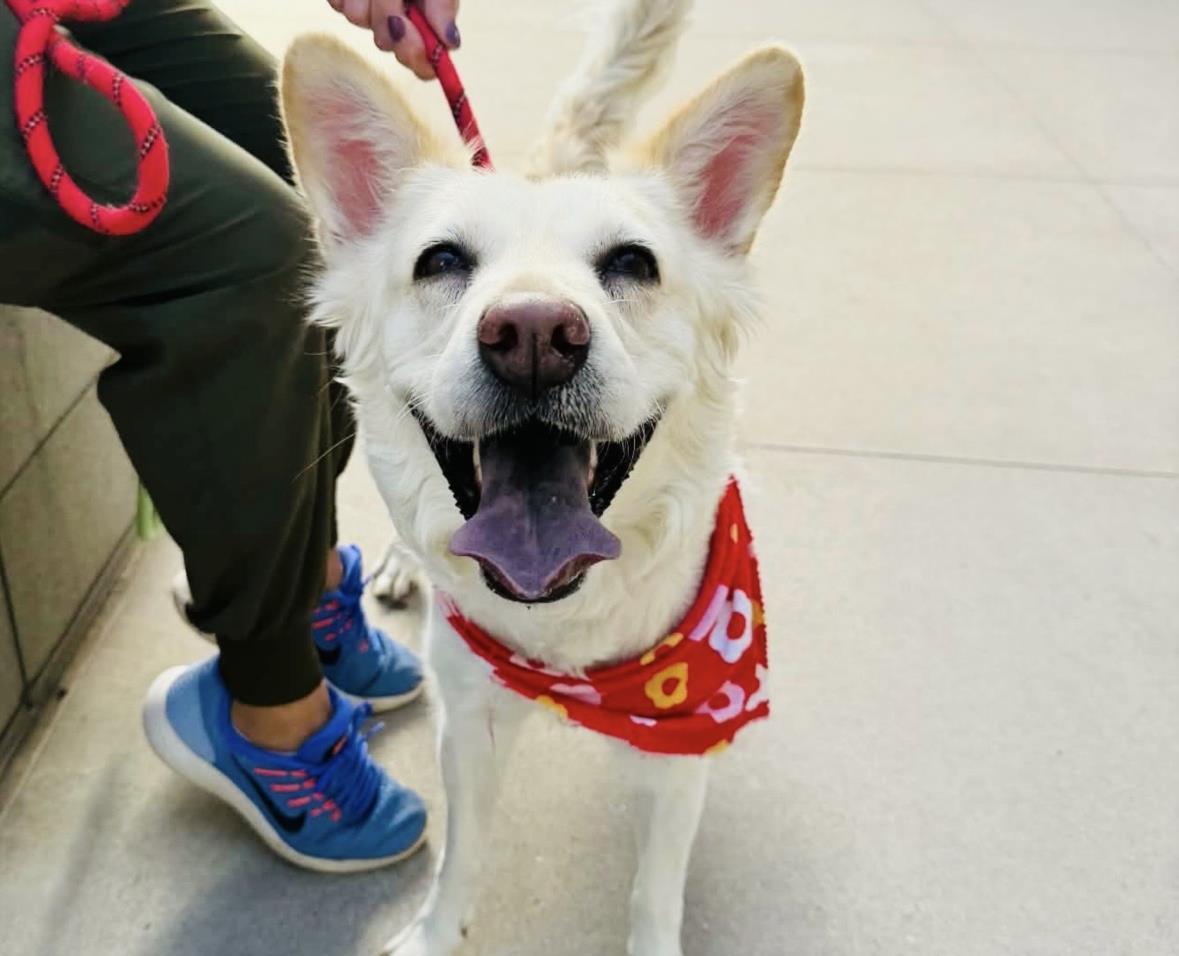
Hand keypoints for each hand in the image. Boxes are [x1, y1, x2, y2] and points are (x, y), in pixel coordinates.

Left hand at [326, 0, 460, 79]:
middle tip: (396, 0)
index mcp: (423, 24)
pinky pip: (339, 3)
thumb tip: (452, 42)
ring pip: (358, 19)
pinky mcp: (341, 0)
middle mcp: (395, 24)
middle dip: (388, 15)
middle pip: (388, 43)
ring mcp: (366, 14)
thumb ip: (443, 5)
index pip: (423, 64)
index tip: (413, 35)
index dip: (417, 56)